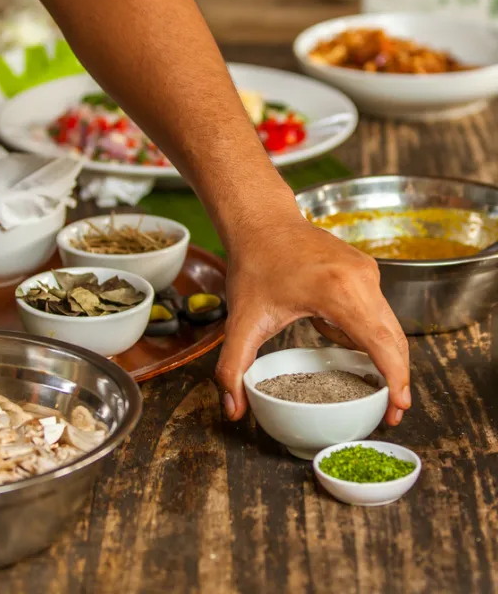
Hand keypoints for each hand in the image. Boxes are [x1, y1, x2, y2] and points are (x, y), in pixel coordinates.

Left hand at [215, 216, 410, 426]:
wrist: (261, 221)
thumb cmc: (254, 264)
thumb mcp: (241, 321)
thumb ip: (232, 368)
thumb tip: (233, 410)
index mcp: (339, 291)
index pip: (381, 343)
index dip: (395, 380)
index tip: (398, 410)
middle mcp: (361, 278)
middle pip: (393, 338)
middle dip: (393, 376)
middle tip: (386, 410)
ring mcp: (366, 270)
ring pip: (386, 324)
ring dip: (376, 353)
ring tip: (354, 375)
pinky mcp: (364, 268)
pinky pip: (375, 309)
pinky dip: (363, 329)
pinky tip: (329, 331)